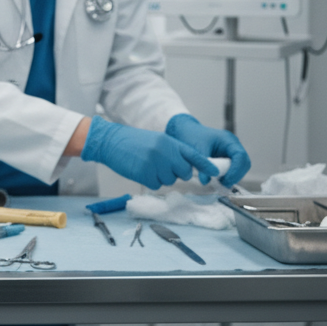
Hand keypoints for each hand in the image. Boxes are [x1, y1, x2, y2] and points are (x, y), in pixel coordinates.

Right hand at [79, 116, 213, 189]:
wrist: (111, 141)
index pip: (194, 155)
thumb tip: (185, 166)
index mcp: (170, 142)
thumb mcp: (157, 140)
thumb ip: (173, 151)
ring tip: (148, 165)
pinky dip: (150, 181)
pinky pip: (156, 185)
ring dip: (161, 177)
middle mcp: (166, 152)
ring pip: (170, 181)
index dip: (206, 165)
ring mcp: (156, 164)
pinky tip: (141, 170)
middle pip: (184, 173)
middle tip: (163, 166)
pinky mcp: (145, 174)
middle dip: (177, 173)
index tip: (215, 171)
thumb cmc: (133, 141)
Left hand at [165, 113, 250, 186]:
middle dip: (235, 176)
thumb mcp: (196, 150)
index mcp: (229, 140)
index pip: (240, 156)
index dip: (236, 171)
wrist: (185, 133)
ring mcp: (231, 153)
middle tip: (222, 184)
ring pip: (239, 169)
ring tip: (217, 183)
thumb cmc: (191, 136)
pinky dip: (226, 177)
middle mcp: (233, 147)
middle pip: (244, 164)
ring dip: (231, 177)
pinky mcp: (226, 160)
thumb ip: (202, 164)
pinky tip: (216, 180)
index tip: (225, 181)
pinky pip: (231, 171)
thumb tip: (205, 181)